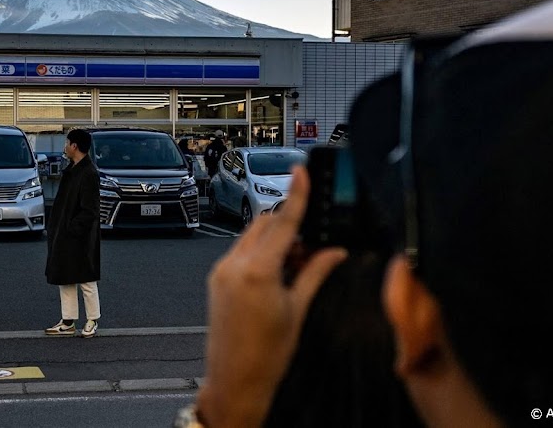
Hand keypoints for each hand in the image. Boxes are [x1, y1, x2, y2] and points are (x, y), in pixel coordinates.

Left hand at [197, 166, 346, 427]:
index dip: (295, 194)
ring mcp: (222, 272)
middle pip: (265, 224)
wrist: (235, 381)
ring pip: (252, 236)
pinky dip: (260, 253)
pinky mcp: (216, 279)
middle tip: (311, 247)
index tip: (300, 171)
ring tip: (294, 267)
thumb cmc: (267, 355)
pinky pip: (240, 252)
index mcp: (258, 272)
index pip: (283, 222)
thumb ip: (316, 273)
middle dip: (288, 227)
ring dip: (274, 240)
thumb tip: (335, 252)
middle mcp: (234, 266)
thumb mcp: (298, 309)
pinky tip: (275, 274)